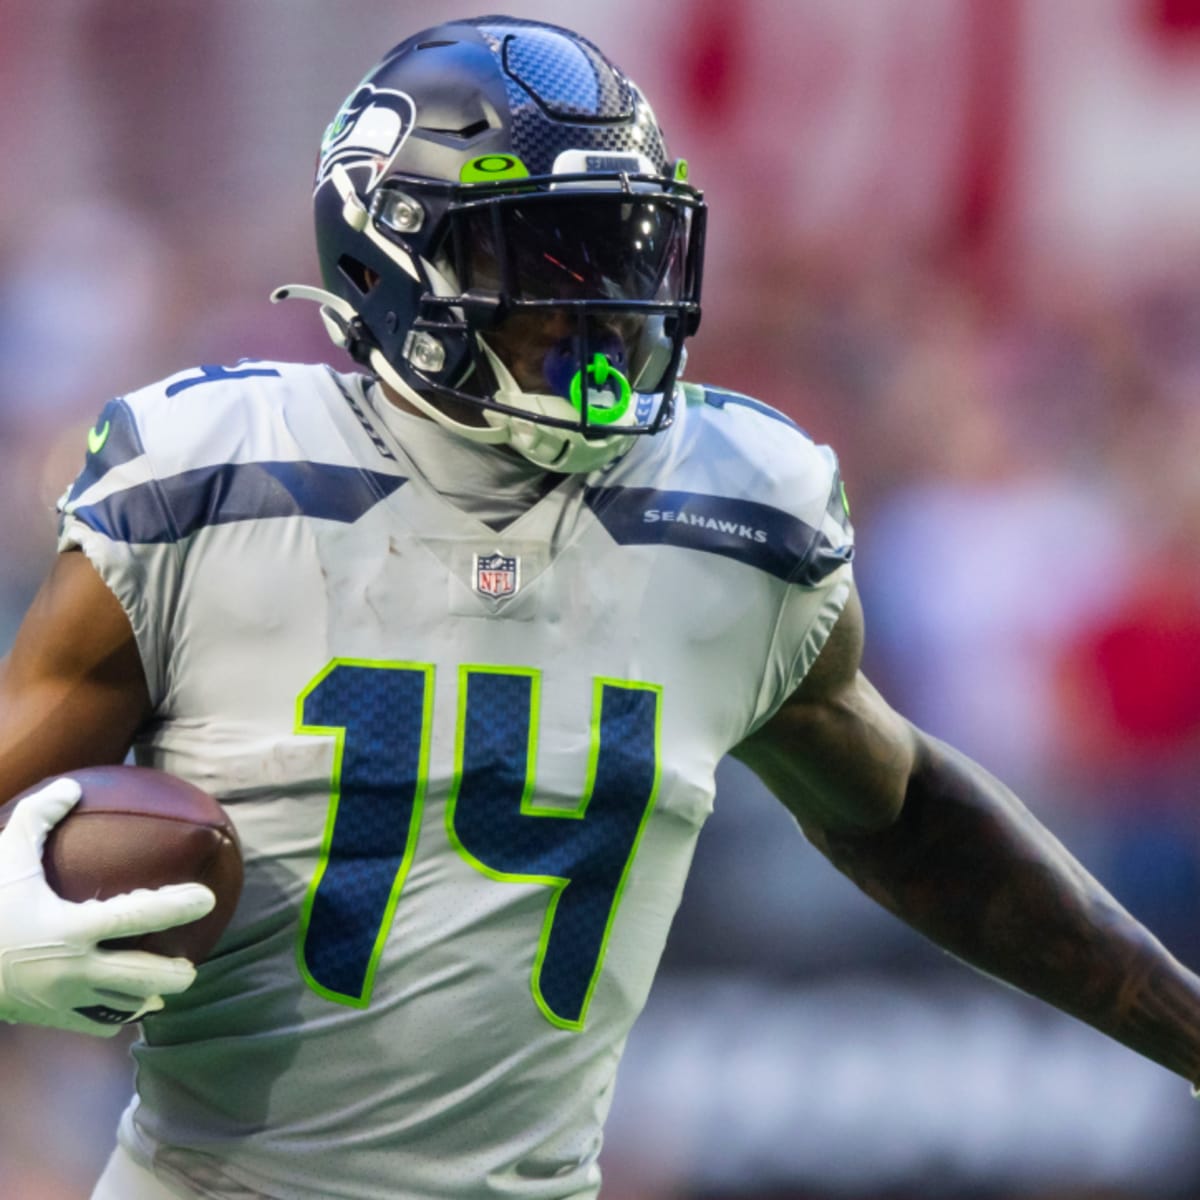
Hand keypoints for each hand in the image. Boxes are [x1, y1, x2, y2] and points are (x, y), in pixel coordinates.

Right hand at [0, 777, 215, 1035]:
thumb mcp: (5, 853)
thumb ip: (38, 817)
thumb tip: (72, 785)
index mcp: (70, 927)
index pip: (138, 914)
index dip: (176, 906)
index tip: (206, 898)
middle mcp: (72, 968)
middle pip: (141, 977)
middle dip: (173, 974)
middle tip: (191, 966)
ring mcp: (60, 1000)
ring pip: (119, 1007)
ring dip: (146, 999)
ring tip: (165, 990)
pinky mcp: (46, 1019)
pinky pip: (90, 1024)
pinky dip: (112, 1017)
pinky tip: (123, 1007)